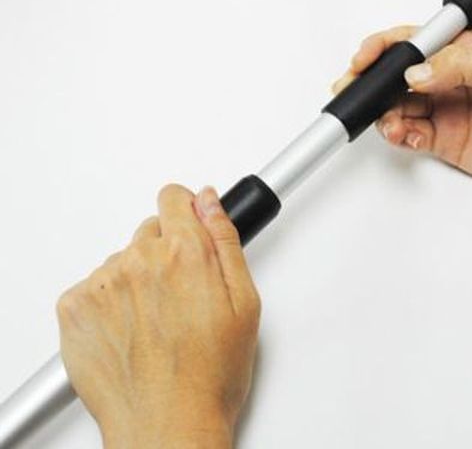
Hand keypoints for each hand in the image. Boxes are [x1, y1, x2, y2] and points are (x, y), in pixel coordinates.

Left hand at [57, 185, 259, 448]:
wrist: (168, 427)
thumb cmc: (210, 375)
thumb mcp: (244, 301)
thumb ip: (225, 239)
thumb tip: (210, 202)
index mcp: (184, 252)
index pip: (173, 197)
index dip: (186, 212)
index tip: (189, 230)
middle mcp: (139, 260)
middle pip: (149, 230)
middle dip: (166, 252)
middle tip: (181, 294)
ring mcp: (103, 283)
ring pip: (123, 259)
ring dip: (137, 278)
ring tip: (157, 321)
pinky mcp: (75, 308)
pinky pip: (94, 285)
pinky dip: (109, 301)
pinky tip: (130, 330)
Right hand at [333, 26, 471, 196]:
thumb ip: (459, 68)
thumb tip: (416, 71)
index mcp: (464, 51)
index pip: (414, 42)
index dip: (384, 47)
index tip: (365, 59)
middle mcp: (449, 79)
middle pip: (397, 75)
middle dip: (371, 82)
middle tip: (354, 90)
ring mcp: (443, 109)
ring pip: (398, 106)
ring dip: (385, 113)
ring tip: (388, 121)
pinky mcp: (442, 139)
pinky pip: (409, 134)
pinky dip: (399, 134)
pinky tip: (403, 134)